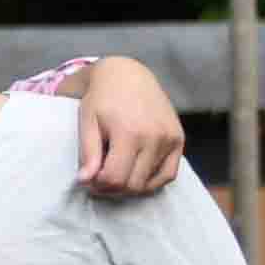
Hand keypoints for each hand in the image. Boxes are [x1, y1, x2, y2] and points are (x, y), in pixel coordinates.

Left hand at [73, 58, 185, 194]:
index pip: (114, 179)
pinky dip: (151, 182)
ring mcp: (169, 139)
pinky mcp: (179, 140)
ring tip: (117, 173)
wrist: (129, 76)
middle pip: (133, 185)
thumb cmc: (102, 99)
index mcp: (129, 133)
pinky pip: (168, 175)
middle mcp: (154, 138)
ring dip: (130, 186)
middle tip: (100, 179)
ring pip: (150, 183)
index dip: (98, 186)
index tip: (89, 180)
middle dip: (113, 189)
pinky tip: (136, 174)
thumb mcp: (87, 122)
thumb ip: (88, 153)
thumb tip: (85, 181)